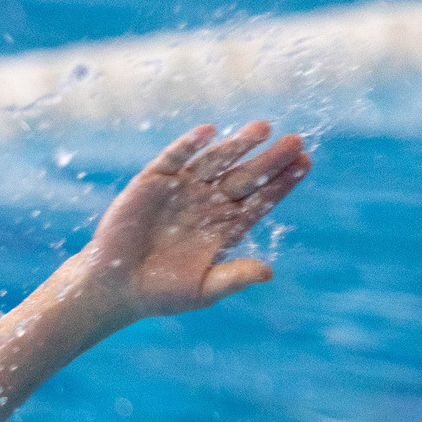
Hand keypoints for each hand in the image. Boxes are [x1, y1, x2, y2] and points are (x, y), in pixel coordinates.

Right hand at [59, 120, 310, 328]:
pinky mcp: (153, 181)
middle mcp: (208, 203)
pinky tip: (209, 132)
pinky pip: (174, 157)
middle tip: (296, 142)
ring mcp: (182, 189)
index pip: (260, 200)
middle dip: (270, 160)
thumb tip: (269, 271)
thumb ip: (234, 277)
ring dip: (238, 144)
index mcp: (224, 227)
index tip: (305, 164)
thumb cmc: (161, 293)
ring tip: (263, 128)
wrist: (116, 287)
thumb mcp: (202, 290)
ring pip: (216, 161)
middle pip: (245, 176)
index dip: (282, 183)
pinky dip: (189, 144)